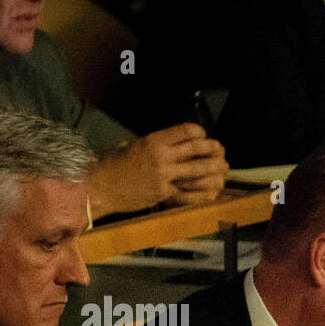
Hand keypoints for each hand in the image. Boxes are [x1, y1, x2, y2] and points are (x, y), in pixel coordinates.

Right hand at [88, 123, 228, 217]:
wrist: (101, 187)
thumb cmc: (113, 165)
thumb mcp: (131, 146)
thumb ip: (152, 144)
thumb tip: (167, 142)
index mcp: (153, 141)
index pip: (184, 131)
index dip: (198, 132)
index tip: (204, 136)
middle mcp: (160, 156)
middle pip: (195, 150)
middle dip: (212, 149)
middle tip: (221, 150)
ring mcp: (163, 176)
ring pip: (197, 172)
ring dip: (214, 170)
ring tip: (223, 169)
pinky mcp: (164, 194)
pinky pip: (189, 194)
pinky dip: (203, 193)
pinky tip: (213, 192)